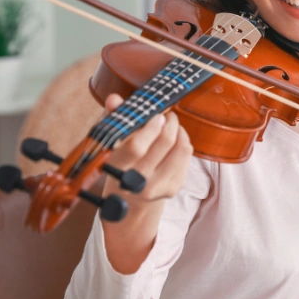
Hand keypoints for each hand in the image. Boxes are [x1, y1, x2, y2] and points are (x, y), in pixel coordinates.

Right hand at [99, 93, 192, 273]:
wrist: (130, 199)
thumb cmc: (120, 163)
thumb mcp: (111, 145)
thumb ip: (113, 120)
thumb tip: (114, 98)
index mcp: (118, 169)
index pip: (136, 147)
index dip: (150, 127)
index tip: (156, 115)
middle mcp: (138, 182)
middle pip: (164, 143)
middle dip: (169, 122)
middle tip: (167, 114)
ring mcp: (159, 187)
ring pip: (181, 148)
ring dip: (179, 130)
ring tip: (171, 124)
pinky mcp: (175, 188)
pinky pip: (187, 156)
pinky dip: (183, 141)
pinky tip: (174, 139)